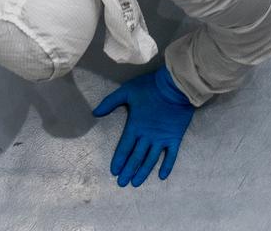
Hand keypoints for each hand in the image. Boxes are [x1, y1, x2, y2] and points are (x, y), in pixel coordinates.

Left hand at [92, 66, 195, 187]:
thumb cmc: (149, 88)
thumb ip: (110, 103)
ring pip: (151, 160)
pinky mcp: (175, 138)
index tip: (115, 172)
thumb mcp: (126, 92)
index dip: (119, 160)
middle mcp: (147, 136)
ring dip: (143, 172)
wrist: (175, 87)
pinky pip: (171, 156)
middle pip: (136, 157)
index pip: (124, 148)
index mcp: (135, 126)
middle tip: (122, 183)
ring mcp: (162, 139)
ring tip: (136, 183)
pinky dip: (166, 167)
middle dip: (128, 171)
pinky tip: (161, 176)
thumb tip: (95, 113)